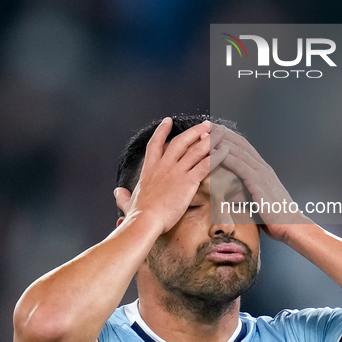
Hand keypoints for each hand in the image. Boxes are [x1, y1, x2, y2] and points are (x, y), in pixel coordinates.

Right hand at [116, 118, 228, 234]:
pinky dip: (217, 156)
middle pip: (180, 141)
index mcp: (149, 169)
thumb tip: (116, 192)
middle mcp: (163, 166)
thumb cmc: (137, 215)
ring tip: (220, 132)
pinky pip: (206, 165)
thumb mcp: (127, 202)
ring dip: (209, 139)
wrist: (145, 221)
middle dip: (194, 131)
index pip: (155, 144)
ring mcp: (176, 172)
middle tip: (205, 124)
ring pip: (196, 150)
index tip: (168, 120)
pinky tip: (225, 150)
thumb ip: (123, 196)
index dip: (162, 131)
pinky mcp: (188, 181)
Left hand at [212, 125, 306, 240]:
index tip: (214, 130)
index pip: (243, 147)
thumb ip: (241, 192)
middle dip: (222, 133)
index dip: (228, 137)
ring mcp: (262, 173)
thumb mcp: (255, 201)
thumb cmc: (274, 217)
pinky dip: (225, 157)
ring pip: (238, 151)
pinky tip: (214, 152)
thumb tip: (227, 191)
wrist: (291, 226)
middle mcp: (263, 167)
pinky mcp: (259, 182)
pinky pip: (240, 165)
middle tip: (206, 125)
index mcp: (263, 170)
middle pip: (240, 143)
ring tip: (205, 134)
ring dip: (220, 141)